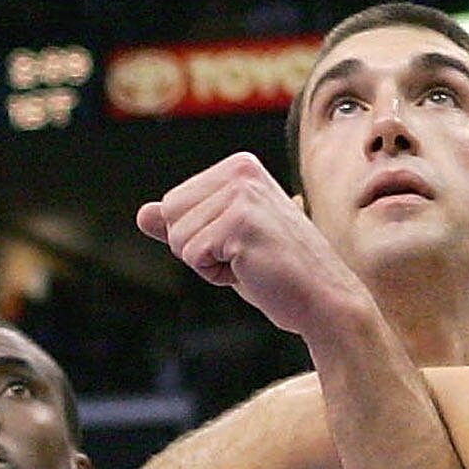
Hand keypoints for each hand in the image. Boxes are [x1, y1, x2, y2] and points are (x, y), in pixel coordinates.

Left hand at [138, 154, 376, 344]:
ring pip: (178, 238)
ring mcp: (241, 195)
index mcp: (239, 167)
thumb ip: (186, 224)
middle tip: (244, 258)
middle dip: (197, 250)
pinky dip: (217, 276)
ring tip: (250, 264)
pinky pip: (193, 256)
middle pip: (170, 215)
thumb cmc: (278, 274)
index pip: (174, 203)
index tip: (240, 246)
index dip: (198, 238)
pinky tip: (251, 272)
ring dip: (208, 265)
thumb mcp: (226, 242)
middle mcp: (240, 171)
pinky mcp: (240, 223)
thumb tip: (142, 214)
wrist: (325, 302)